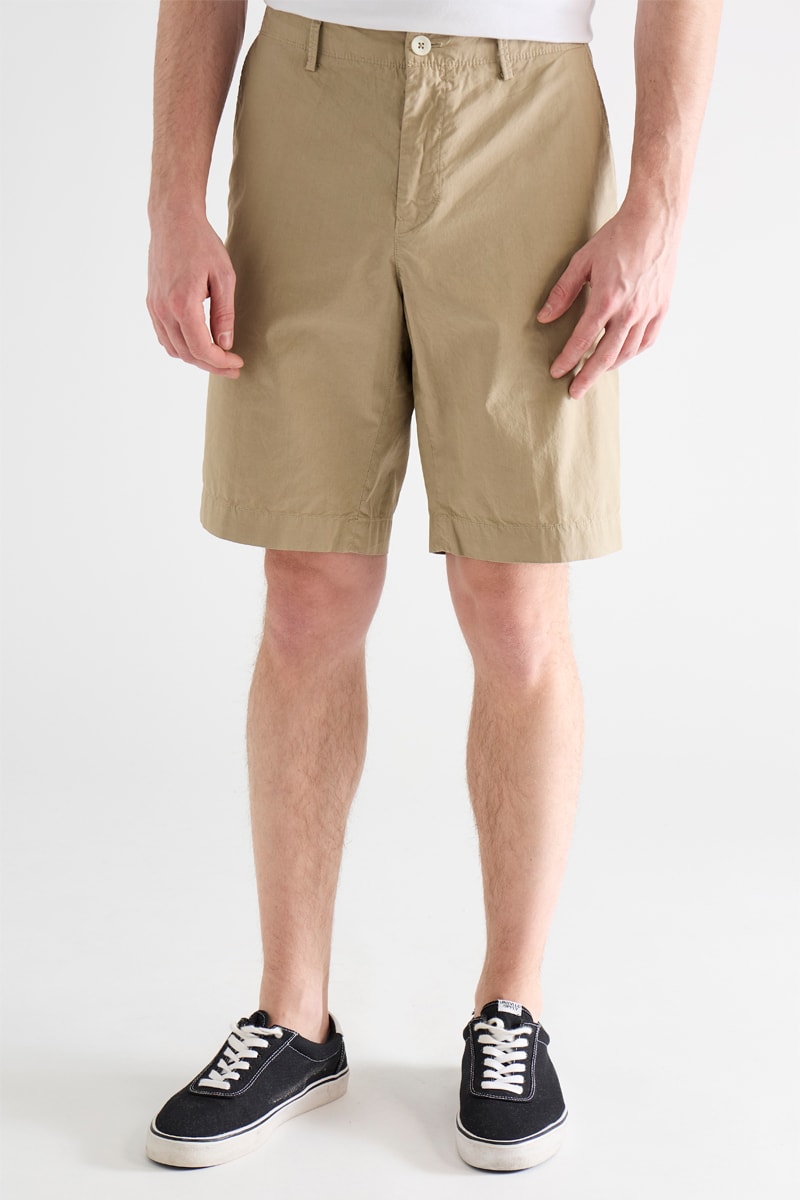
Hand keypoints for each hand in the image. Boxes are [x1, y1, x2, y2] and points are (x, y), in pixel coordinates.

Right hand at [146, 210, 243, 377]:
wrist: (173, 220)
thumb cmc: (202, 244)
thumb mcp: (224, 277)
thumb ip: (224, 314)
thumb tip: (225, 344)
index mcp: (183, 303)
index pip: (201, 348)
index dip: (221, 362)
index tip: (238, 362)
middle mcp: (164, 309)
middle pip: (187, 353)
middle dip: (212, 365)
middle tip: (233, 366)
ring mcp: (155, 307)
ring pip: (174, 349)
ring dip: (196, 358)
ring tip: (218, 358)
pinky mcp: (151, 303)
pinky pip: (164, 336)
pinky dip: (181, 347)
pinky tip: (198, 344)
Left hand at [537, 202, 679, 398]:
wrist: (655, 221)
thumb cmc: (617, 237)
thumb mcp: (582, 261)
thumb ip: (562, 292)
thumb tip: (544, 318)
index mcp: (606, 300)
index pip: (582, 340)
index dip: (567, 359)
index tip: (556, 372)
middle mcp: (629, 311)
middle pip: (605, 356)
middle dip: (587, 376)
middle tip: (574, 391)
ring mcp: (648, 311)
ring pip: (627, 352)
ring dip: (609, 366)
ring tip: (594, 372)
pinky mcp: (662, 308)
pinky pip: (648, 341)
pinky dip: (633, 353)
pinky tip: (621, 356)